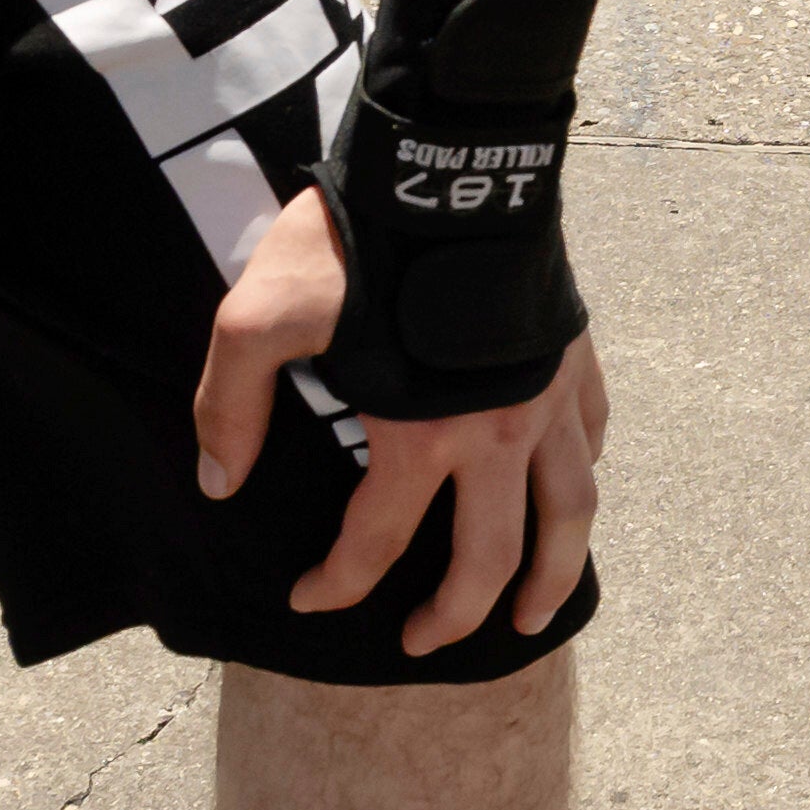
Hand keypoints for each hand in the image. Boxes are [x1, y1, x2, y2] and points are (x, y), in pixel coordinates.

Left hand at [197, 188, 609, 660]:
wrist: (455, 165)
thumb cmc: (355, 240)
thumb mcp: (259, 316)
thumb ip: (230, 405)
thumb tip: (220, 482)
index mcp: (420, 434)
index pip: (377, 543)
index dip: (338, 585)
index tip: (308, 599)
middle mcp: (496, 433)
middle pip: (488, 558)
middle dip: (455, 617)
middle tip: (424, 643)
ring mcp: (547, 399)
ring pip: (568, 516)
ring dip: (552, 577)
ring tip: (534, 615)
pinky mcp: (574, 360)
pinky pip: (590, 442)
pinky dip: (579, 481)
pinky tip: (567, 491)